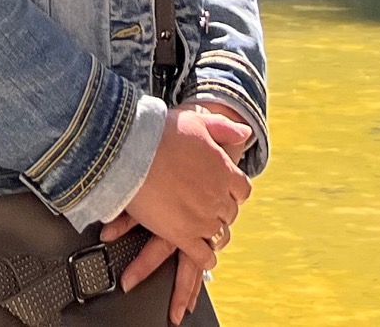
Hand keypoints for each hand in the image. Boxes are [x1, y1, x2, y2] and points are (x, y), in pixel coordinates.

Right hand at [103, 103, 252, 318]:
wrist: (133, 150)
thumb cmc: (162, 133)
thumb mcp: (198, 120)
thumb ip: (224, 127)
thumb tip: (245, 134)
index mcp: (224, 171)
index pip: (242, 189)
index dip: (233, 191)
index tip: (227, 193)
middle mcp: (218, 197)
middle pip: (229, 213)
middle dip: (222, 213)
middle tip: (213, 213)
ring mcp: (202, 219)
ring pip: (219, 235)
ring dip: (215, 236)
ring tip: (210, 239)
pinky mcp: (182, 235)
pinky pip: (201, 255)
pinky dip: (204, 258)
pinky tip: (204, 259)